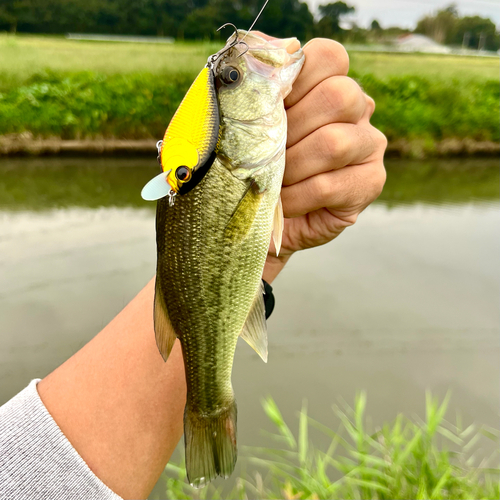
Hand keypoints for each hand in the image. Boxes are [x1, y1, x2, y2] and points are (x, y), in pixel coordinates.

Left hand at [263, 38, 386, 282]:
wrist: (267, 218)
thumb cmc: (258, 166)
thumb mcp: (250, 124)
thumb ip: (259, 85)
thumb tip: (266, 46)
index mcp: (330, 83)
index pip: (329, 56)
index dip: (295, 77)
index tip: (267, 108)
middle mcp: (360, 108)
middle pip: (338, 95)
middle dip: (291, 128)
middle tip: (266, 153)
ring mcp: (370, 144)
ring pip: (334, 143)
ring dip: (291, 167)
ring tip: (272, 182)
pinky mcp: (371, 182)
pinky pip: (328, 185)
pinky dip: (295, 197)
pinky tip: (282, 204)